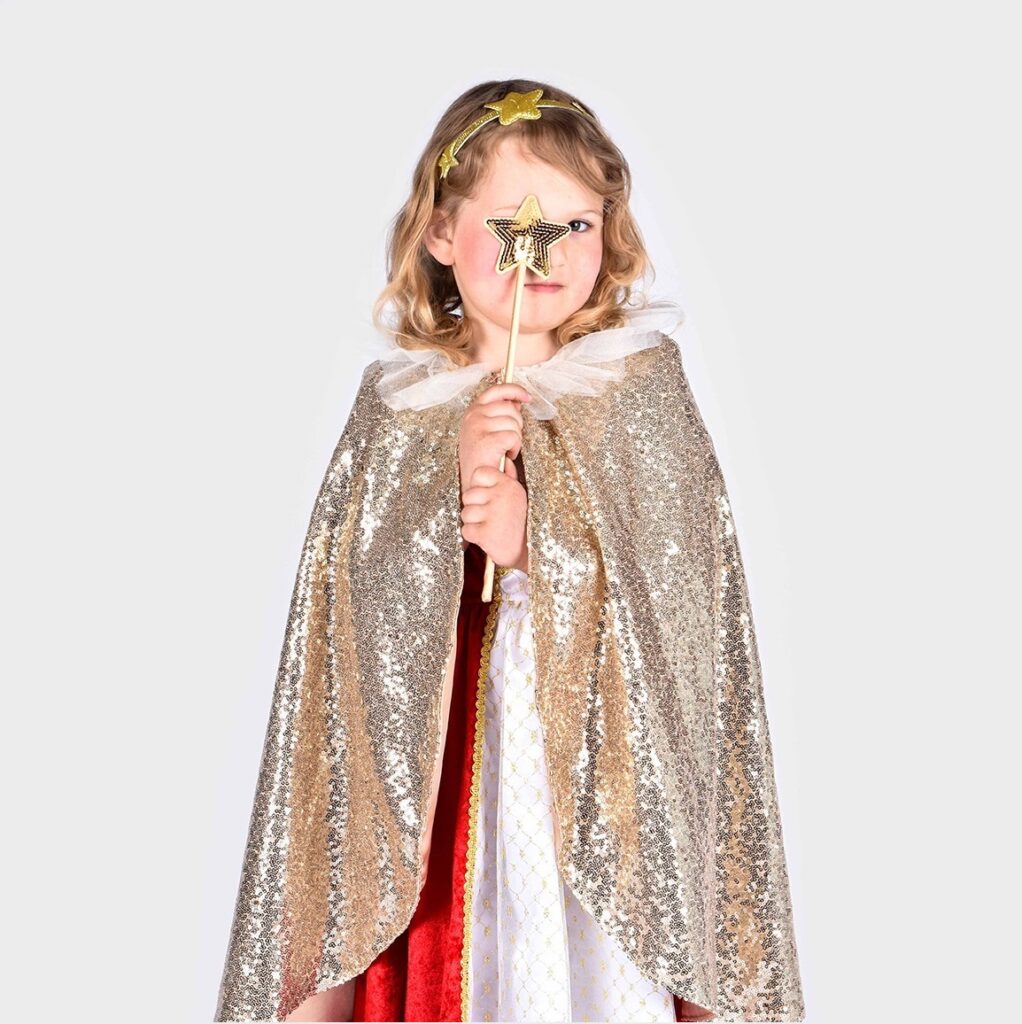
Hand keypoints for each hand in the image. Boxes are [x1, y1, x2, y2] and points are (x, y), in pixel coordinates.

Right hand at [458, 381, 531, 509]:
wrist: (475, 481)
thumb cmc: (482, 458)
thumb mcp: (488, 430)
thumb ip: (500, 413)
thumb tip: (517, 401)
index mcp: (472, 411)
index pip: (495, 391)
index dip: (514, 390)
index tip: (527, 397)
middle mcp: (473, 416)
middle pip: (509, 408)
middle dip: (517, 424)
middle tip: (509, 439)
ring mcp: (478, 427)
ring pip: (513, 423)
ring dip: (515, 438)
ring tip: (505, 449)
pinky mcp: (487, 440)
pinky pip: (514, 437)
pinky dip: (515, 448)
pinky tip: (506, 456)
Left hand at [460, 456, 528, 571]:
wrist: (526, 552)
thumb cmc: (519, 522)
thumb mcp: (519, 496)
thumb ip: (509, 477)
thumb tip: (506, 461)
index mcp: (508, 484)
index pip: (479, 473)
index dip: (478, 485)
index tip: (487, 497)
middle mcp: (502, 496)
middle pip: (468, 495)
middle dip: (474, 507)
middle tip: (489, 517)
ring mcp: (494, 514)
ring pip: (465, 513)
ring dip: (473, 523)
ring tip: (489, 527)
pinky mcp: (486, 533)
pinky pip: (466, 530)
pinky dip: (473, 536)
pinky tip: (487, 537)